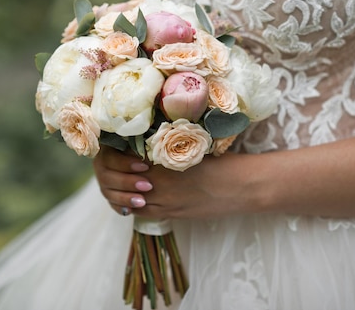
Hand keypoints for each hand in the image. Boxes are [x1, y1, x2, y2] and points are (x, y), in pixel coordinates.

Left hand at [93, 146, 261, 218]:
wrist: (240, 186)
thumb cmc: (219, 160)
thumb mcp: (190, 147)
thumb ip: (166, 146)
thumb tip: (147, 140)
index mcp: (163, 161)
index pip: (128, 158)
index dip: (119, 153)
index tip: (118, 146)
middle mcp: (160, 182)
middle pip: (125, 179)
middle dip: (118, 172)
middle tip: (115, 164)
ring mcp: (165, 200)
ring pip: (131, 198)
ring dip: (125, 190)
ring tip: (123, 180)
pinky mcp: (172, 213)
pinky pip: (144, 211)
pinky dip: (136, 203)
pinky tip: (136, 195)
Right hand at [93, 147, 152, 215]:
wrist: (150, 165)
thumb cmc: (146, 151)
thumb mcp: (142, 149)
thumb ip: (140, 151)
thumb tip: (147, 153)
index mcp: (107, 150)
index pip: (110, 158)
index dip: (125, 164)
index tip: (146, 167)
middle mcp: (101, 166)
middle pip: (106, 177)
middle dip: (127, 182)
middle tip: (148, 186)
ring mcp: (103, 182)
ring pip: (108, 192)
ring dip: (125, 198)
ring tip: (143, 201)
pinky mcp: (110, 195)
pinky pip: (112, 204)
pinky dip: (121, 208)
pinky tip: (131, 211)